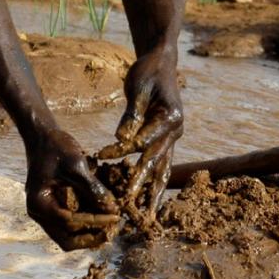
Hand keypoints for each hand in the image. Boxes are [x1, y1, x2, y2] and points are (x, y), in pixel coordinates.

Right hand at [25, 127, 116, 249]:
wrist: (42, 136)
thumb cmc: (55, 147)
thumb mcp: (75, 165)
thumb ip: (92, 188)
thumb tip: (112, 209)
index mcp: (39, 204)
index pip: (70, 222)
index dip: (95, 221)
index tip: (115, 216)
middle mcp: (39, 214)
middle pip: (66, 239)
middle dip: (90, 237)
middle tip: (112, 230)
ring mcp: (45, 213)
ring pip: (67, 235)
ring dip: (88, 233)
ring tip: (110, 227)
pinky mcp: (53, 207)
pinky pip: (69, 223)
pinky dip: (85, 223)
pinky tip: (102, 216)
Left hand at [98, 49, 183, 213]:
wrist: (162, 62)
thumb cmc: (149, 71)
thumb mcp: (139, 88)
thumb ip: (132, 115)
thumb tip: (121, 139)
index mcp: (170, 117)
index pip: (144, 140)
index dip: (123, 150)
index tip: (103, 156)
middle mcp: (175, 131)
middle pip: (158, 163)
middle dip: (143, 186)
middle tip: (129, 205)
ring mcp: (172, 137)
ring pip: (163, 170)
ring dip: (153, 193)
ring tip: (146, 217)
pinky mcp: (165, 139)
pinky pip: (159, 164)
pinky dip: (151, 181)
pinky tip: (143, 199)